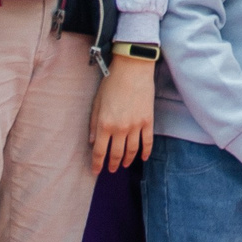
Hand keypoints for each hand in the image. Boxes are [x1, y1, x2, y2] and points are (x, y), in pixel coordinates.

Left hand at [91, 56, 154, 172]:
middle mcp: (120, 128)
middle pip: (116, 154)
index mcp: (105, 124)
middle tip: (111, 169)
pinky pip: (148, 142)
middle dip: (112, 164)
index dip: (97, 163)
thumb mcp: (97, 103)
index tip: (96, 171)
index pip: (100, 151)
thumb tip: (93, 142)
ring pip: (132, 150)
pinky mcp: (148, 121)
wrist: (133, 69)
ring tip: (124, 164)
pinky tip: (142, 158)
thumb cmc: (111, 83)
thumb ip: (94, 124)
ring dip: (127, 160)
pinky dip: (145, 152)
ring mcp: (136, 126)